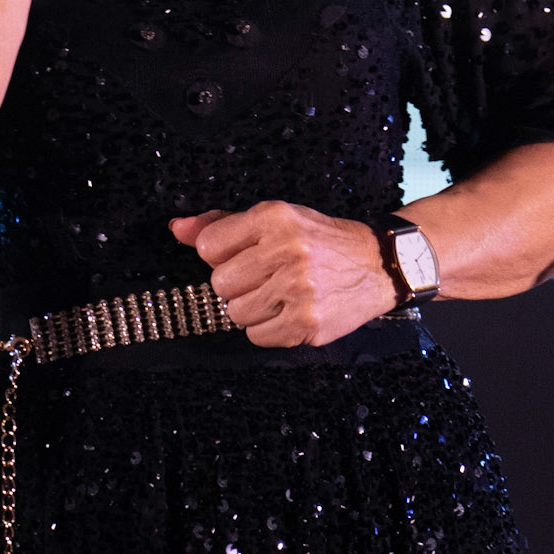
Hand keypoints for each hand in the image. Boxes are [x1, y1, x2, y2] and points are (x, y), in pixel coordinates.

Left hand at [170, 201, 397, 347]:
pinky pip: (257, 336)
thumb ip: (221, 223)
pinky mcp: (308, 323)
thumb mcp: (274, 218)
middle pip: (220, 283)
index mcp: (273, 217)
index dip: (221, 255)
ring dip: (252, 308)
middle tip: (264, 277)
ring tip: (278, 294)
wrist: (377, 263)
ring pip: (236, 313)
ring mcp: (298, 288)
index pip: (208, 246)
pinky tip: (288, 312)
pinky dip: (267, 329)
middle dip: (237, 284)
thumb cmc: (318, 240)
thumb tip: (176, 228)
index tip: (242, 256)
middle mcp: (286, 249)